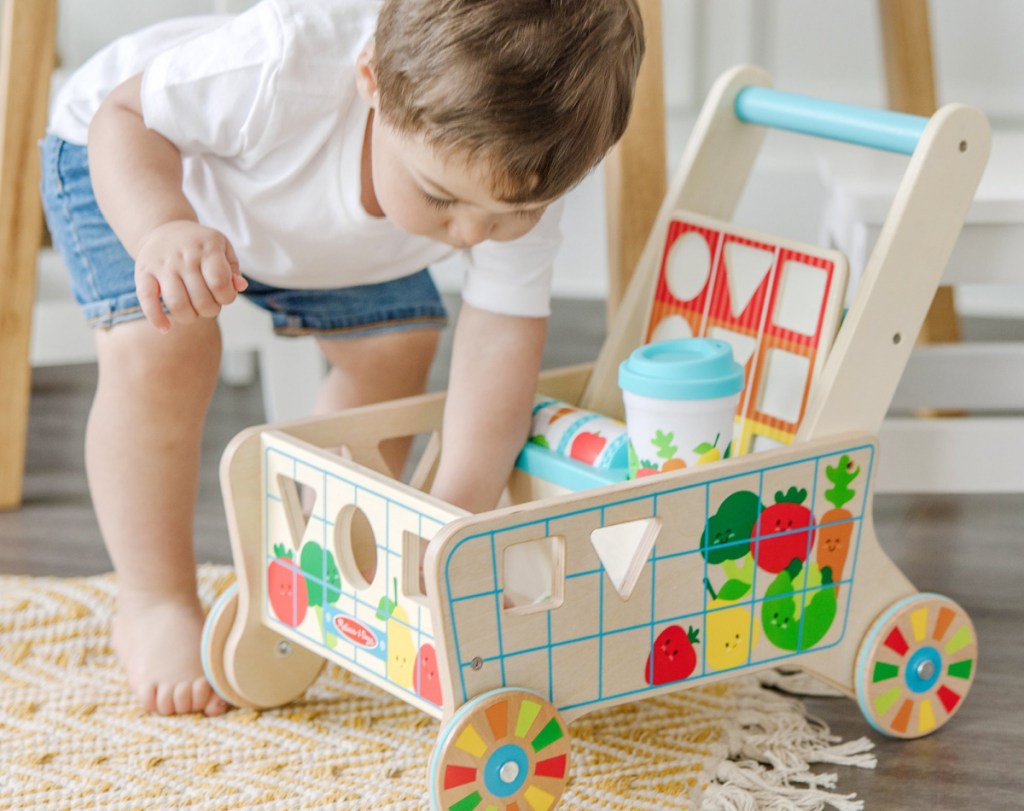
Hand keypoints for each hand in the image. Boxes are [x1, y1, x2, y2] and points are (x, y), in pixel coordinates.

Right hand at [133, 221, 247, 332]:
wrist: (165, 227)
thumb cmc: (201, 244)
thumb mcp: (223, 248)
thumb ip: (233, 270)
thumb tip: (240, 287)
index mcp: (208, 247)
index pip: (219, 284)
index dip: (226, 298)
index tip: (224, 296)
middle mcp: (184, 255)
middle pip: (201, 300)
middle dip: (211, 310)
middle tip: (209, 304)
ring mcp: (162, 264)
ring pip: (177, 304)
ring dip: (189, 317)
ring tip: (193, 311)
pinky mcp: (143, 272)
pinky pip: (147, 300)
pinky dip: (156, 318)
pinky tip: (165, 328)